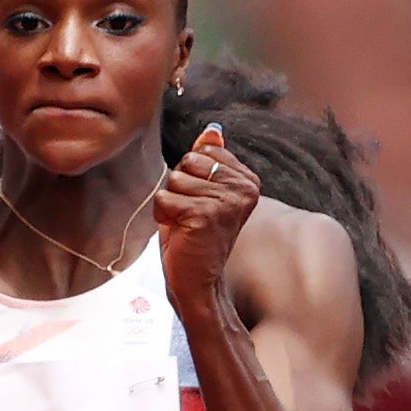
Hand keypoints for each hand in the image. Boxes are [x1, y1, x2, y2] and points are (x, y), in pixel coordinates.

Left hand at [150, 123, 261, 306]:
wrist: (199, 281)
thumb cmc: (199, 237)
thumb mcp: (205, 193)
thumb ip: (210, 160)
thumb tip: (213, 130)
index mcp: (247, 180)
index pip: (202, 151)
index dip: (192, 175)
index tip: (204, 202)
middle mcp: (242, 189)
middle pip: (187, 161)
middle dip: (180, 187)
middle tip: (192, 215)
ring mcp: (224, 202)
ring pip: (174, 180)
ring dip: (171, 204)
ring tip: (186, 225)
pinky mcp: (203, 215)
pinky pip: (164, 198)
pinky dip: (163, 216)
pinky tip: (180, 232)